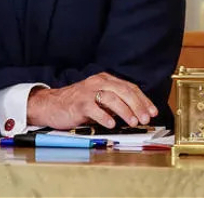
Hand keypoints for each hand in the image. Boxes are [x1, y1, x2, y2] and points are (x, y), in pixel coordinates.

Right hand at [26, 72, 157, 130]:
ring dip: (125, 111)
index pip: (129, 87)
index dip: (143, 100)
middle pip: (123, 91)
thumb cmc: (76, 103)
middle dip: (138, 105)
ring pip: (111, 98)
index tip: (153, 112)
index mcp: (105, 80)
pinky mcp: (78, 103)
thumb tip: (136, 113)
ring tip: (133, 122)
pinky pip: (94, 108)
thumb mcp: (98, 98)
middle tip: (146, 118)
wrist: (51, 104)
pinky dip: (104, 116)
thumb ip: (115, 102)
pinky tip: (111, 124)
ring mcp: (88, 92)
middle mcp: (97, 82)